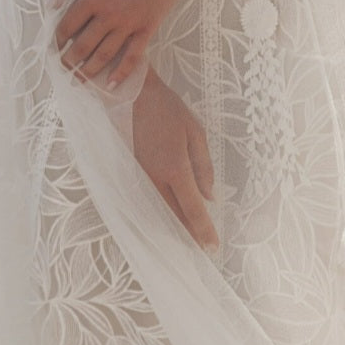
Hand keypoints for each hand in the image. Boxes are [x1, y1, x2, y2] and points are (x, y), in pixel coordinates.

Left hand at [55, 0, 191, 89]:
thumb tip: (53, 3)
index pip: (68, 25)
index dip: (58, 40)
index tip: (55, 47)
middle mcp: (109, 13)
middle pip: (82, 46)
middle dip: (69, 62)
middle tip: (64, 70)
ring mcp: (129, 23)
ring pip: (104, 55)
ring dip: (89, 71)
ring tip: (80, 81)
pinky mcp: (148, 28)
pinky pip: (132, 57)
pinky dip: (121, 73)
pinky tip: (112, 85)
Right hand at [132, 67, 217, 250]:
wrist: (131, 95)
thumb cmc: (167, 109)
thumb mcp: (195, 131)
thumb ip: (203, 166)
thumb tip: (210, 197)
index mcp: (175, 168)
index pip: (192, 208)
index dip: (203, 230)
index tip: (212, 248)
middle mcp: (155, 178)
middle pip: (174, 216)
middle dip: (189, 235)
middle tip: (202, 250)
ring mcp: (140, 177)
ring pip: (159, 210)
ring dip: (173, 226)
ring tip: (188, 239)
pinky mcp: (131, 172)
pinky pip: (148, 199)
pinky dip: (159, 212)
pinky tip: (167, 217)